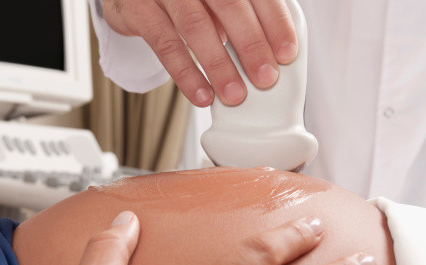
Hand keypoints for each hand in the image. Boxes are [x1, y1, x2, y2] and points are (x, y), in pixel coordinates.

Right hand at [103, 0, 297, 106]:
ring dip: (219, 65)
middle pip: (229, 5)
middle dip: (251, 45)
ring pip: (196, 26)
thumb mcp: (213, 2)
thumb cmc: (182, 1)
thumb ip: (238, 16)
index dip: (274, 22)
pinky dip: (186, 73)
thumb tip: (269, 55)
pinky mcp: (139, 9)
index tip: (286, 53)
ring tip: (234, 94)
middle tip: (265, 78)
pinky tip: (201, 94)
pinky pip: (165, 44)